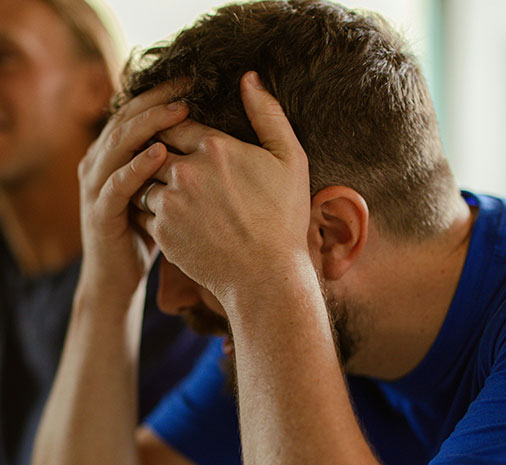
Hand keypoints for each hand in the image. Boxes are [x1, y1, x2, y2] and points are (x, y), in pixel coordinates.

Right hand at [77, 84, 188, 303]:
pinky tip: (161, 155)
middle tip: (190, 84)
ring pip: (119, 143)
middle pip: (128, 118)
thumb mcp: (167, 192)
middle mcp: (102, 161)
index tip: (198, 79)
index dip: (166, 93)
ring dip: (149, 125)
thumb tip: (217, 137)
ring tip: (181, 110)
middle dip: (159, 100)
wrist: (120, 278)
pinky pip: (117, 183)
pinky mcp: (100, 212)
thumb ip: (179, 164)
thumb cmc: (152, 232)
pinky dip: (137, 167)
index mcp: (118, 152)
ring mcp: (97, 185)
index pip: (140, 110)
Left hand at [133, 72, 310, 301]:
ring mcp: (170, 203)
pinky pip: (144, 213)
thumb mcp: (290, 160)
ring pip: (145, 181)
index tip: (183, 139)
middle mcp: (185, 170)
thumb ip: (268, 115)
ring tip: (178, 198)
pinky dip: (154, 214)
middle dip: (162, 157)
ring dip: (155, 185)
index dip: (176, 129)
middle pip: (155, 150)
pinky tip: (177, 221)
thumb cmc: (285, 219)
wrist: (268, 276)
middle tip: (178, 171)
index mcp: (215, 148)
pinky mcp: (162, 232)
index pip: (175, 123)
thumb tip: (249, 78)